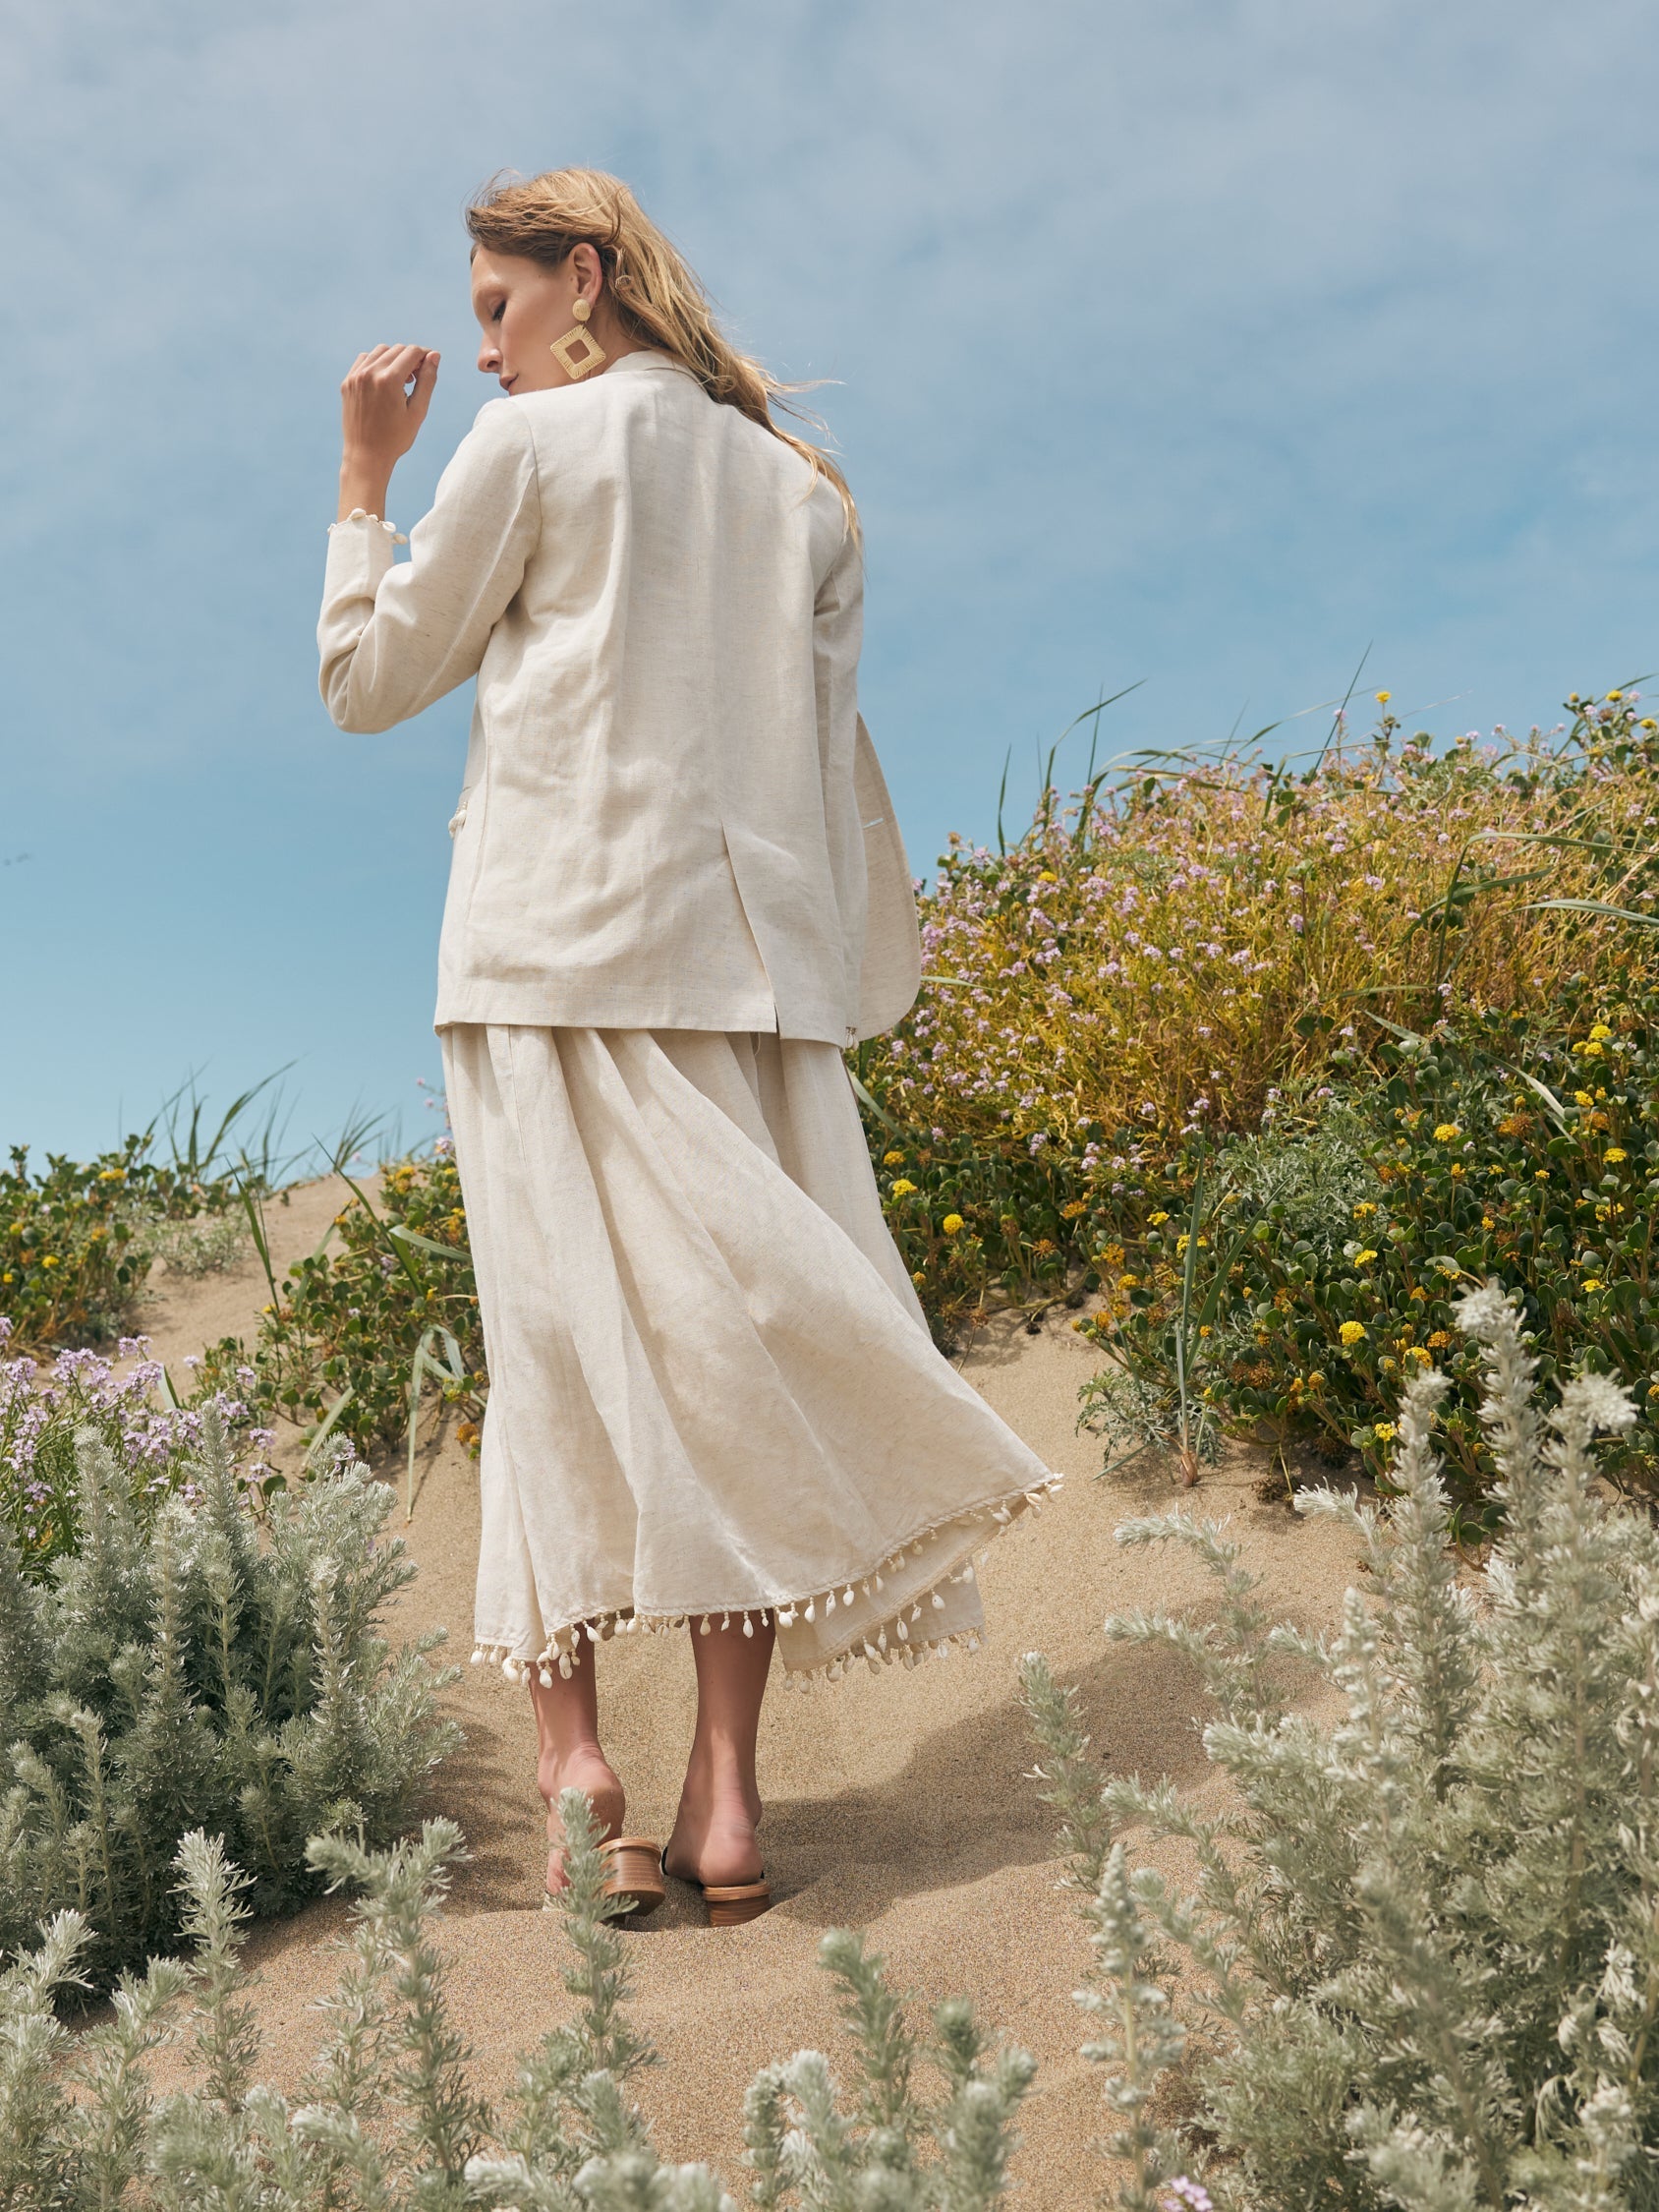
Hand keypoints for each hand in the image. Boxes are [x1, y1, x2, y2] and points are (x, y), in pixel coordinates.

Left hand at [337, 343, 439, 519]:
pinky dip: (377, 363)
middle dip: (411, 358)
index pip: (412, 352)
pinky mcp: (348, 382)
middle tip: (417, 377)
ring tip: (402, 380)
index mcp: (389, 380)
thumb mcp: (418, 411)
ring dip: (394, 359)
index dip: (425, 356)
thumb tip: (434, 356)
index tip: (431, 365)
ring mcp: (356, 376)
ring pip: (381, 351)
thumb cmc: (395, 438)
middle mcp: (370, 373)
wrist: (366, 456)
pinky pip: (365, 360)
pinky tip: (385, 380)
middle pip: (397, 349)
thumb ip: (427, 380)